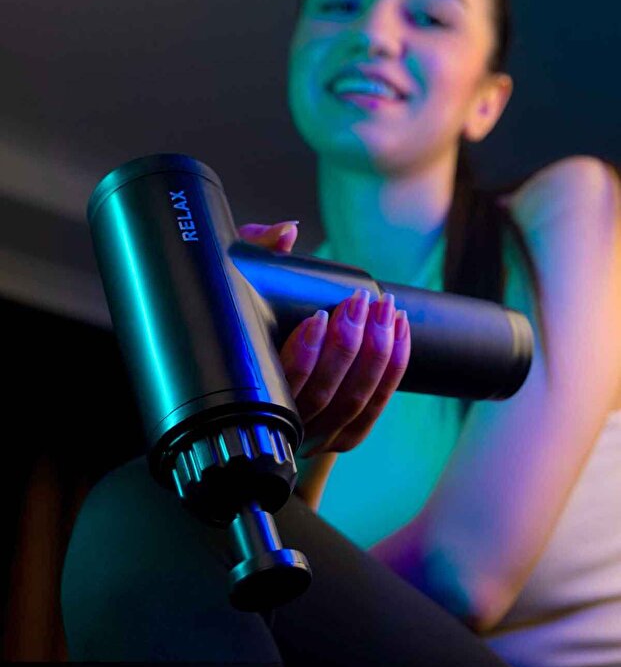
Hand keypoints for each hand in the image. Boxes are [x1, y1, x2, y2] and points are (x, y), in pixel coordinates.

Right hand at [237, 220, 410, 457]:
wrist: (259, 363)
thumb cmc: (249, 315)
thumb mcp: (243, 278)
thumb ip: (258, 249)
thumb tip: (287, 233)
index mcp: (254, 395)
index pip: (280, 385)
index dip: (303, 354)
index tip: (317, 317)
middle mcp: (285, 423)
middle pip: (324, 395)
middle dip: (348, 346)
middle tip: (359, 303)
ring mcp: (317, 433)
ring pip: (352, 401)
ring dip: (375, 353)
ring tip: (384, 311)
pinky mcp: (344, 434)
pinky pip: (374, 407)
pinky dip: (392, 369)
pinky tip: (399, 332)